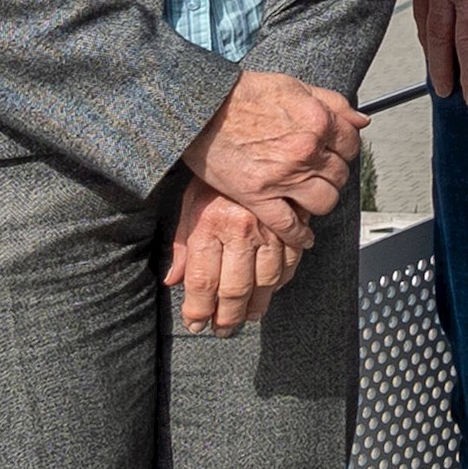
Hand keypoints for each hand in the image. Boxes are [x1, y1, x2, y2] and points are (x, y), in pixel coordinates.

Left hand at [166, 176, 313, 335]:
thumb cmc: (215, 173)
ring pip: (266, 281)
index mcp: (210, 224)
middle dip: (227, 316)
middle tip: (223, 331)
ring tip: (248, 318)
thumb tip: (174, 281)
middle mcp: (240, 230)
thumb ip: (183, 244)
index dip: (199, 309)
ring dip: (257, 305)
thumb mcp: (190, 203)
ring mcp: (270, 228)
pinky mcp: (293, 223)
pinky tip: (271, 291)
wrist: (247, 137)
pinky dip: (282, 281)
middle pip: (235, 288)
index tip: (196, 324)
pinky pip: (290, 262)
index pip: (203, 281)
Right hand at [189, 68, 360, 218]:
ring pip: (324, 202)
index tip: (334, 153)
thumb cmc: (241, 94)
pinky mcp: (258, 196)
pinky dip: (299, 235)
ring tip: (309, 195)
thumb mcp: (294, 85)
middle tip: (318, 172)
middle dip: (331, 175)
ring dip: (319, 200)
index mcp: (317, 121)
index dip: (343, 150)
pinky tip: (303, 236)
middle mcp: (305, 151)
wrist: (200, 107)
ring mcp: (283, 177)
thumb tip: (360, 120)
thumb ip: (333, 103)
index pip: (351, 146)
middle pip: (340, 176)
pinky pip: (289, 225)